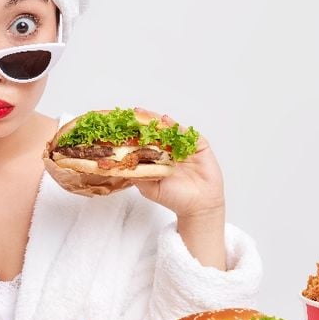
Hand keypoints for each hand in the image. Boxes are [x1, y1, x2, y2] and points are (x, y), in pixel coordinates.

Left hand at [133, 109, 226, 268]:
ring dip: (157, 121)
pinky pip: (188, 133)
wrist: (198, 206)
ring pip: (170, 130)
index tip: (123, 125)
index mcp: (159, 158)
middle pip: (157, 132)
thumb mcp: (149, 188)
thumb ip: (137, 175)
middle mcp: (171, 150)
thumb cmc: (175, 198)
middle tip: (133, 113)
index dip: (135, 133)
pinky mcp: (199, 146)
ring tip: (145, 113)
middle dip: (145, 122)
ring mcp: (185, 147)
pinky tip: (166, 121)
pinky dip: (177, 126)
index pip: (146, 141)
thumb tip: (119, 166)